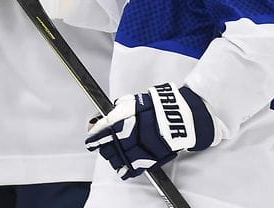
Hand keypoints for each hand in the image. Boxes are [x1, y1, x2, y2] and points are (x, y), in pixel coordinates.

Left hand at [85, 83, 220, 179]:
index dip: (96, 137)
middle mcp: (134, 131)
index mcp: (128, 115)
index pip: (105, 129)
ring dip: (113, 158)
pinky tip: (122, 170)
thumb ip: (118, 111)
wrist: (183, 115)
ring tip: (112, 158)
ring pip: (121, 157)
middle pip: (111, 145)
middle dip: (104, 148)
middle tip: (102, 148)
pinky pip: (136, 167)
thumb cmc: (158, 106)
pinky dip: (126, 170)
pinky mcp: (153, 156)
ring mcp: (143, 144)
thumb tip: (100, 121)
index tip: (90, 141)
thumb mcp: (135, 102)